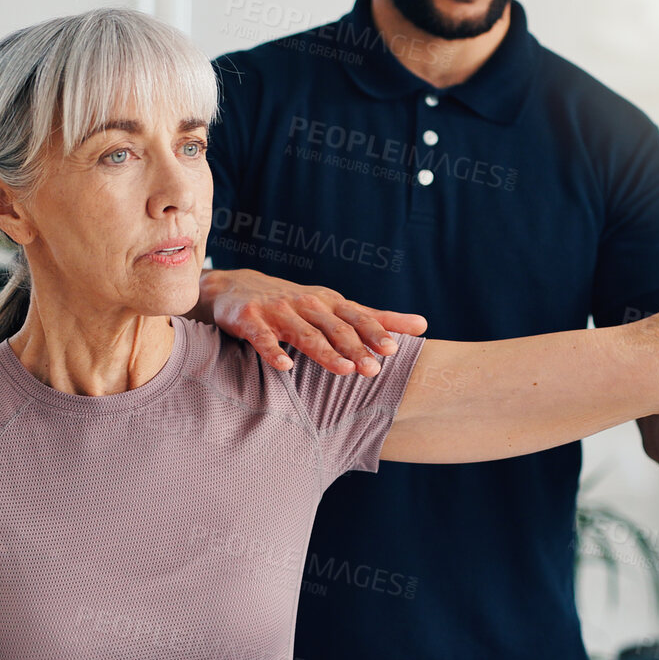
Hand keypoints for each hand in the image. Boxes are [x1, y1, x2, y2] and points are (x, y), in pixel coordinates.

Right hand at [201, 268, 428, 375]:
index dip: (375, 332)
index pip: (358, 318)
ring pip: (305, 335)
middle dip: (356, 347)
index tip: (394, 349)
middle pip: (335, 328)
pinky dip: (273, 351)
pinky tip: (285, 367)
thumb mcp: (335, 308)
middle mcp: (308, 305)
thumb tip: (423, 325)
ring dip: (325, 352)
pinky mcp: (250, 320)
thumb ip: (376, 319)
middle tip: (373, 369)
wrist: (234, 289)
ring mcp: (278, 312)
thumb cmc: (295, 304)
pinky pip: (263, 338)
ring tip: (344, 370)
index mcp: (330, 304)